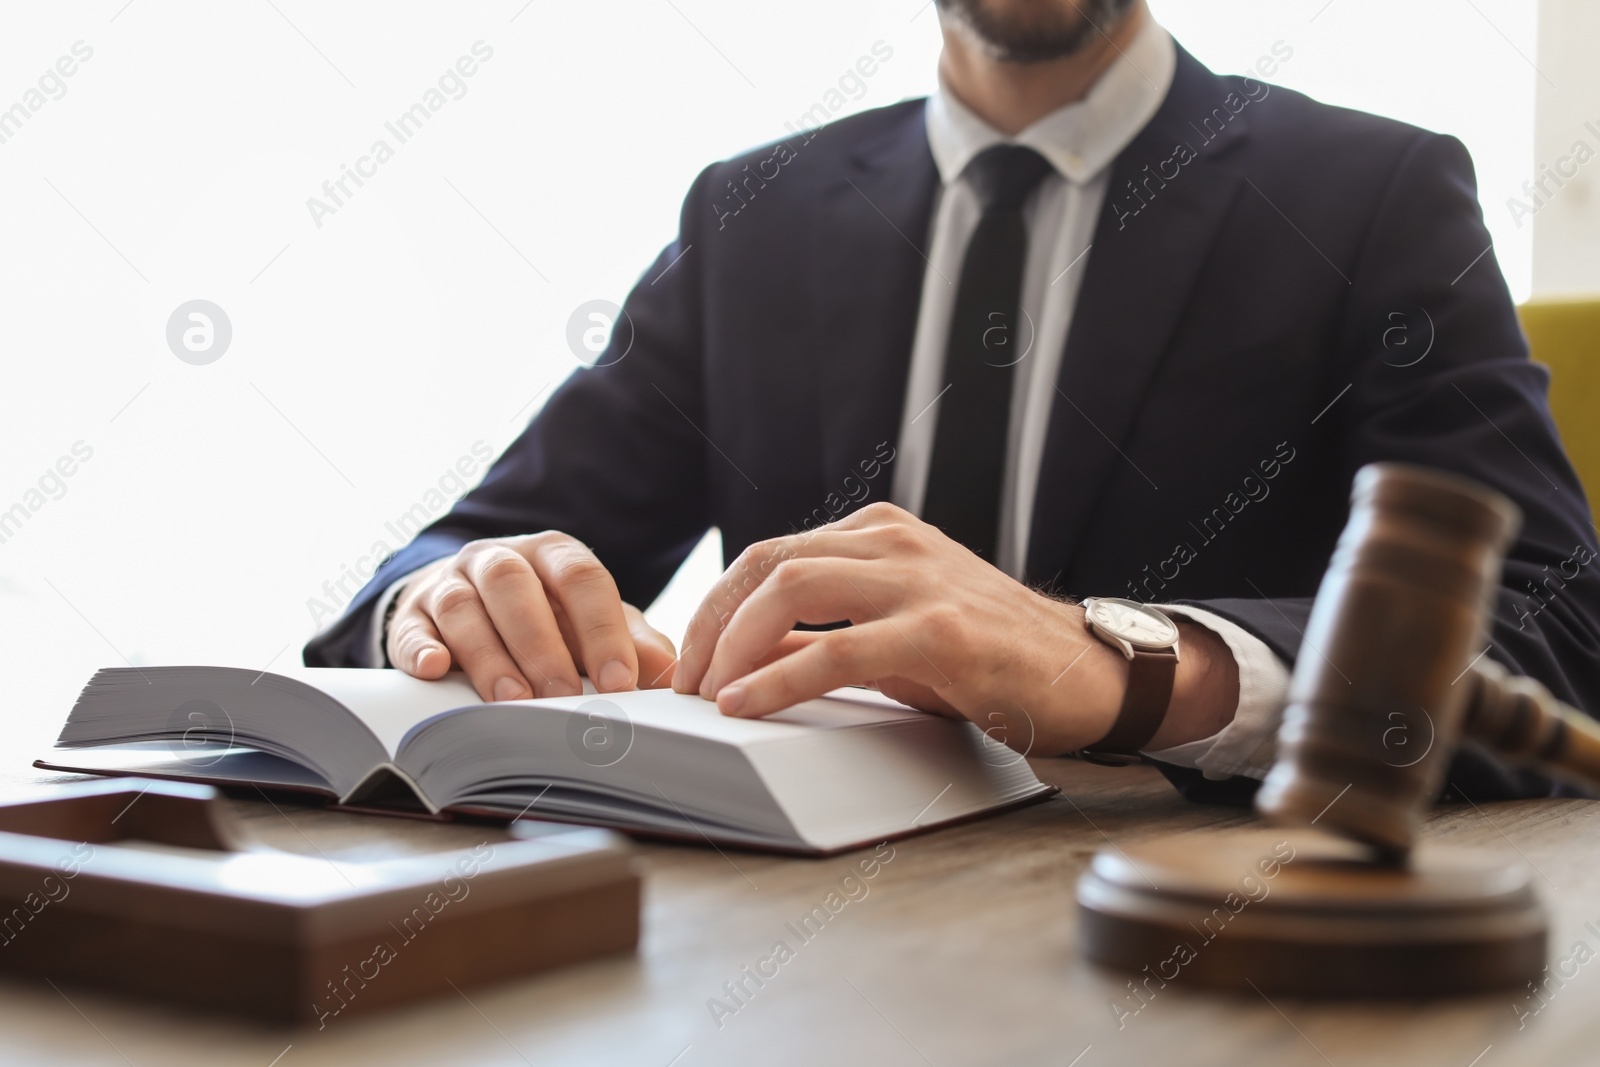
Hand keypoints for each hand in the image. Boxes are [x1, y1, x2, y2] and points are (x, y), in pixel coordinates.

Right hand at [386, 533, 677, 701]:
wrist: (471, 606)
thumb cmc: (546, 619)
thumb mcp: (591, 624)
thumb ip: (631, 643)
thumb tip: (670, 673)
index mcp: (553, 554)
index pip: (581, 578)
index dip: (601, 629)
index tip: (618, 682)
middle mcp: (499, 558)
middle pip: (516, 585)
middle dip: (541, 643)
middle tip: (562, 696)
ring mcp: (450, 581)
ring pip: (464, 605)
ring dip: (488, 654)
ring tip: (511, 699)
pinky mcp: (412, 614)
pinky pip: (410, 626)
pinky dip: (421, 648)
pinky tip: (434, 670)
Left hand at [671, 503, 1237, 754]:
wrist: (1089, 674)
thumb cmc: (990, 657)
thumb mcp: (893, 637)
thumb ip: (821, 637)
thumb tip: (743, 661)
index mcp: (878, 533)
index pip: (769, 554)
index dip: (716, 609)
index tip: (692, 663)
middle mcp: (894, 541)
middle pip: (766, 563)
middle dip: (710, 625)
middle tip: (687, 684)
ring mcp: (919, 579)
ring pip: (791, 589)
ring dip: (734, 646)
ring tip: (711, 696)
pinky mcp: (941, 631)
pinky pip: (837, 648)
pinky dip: (780, 678)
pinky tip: (747, 705)